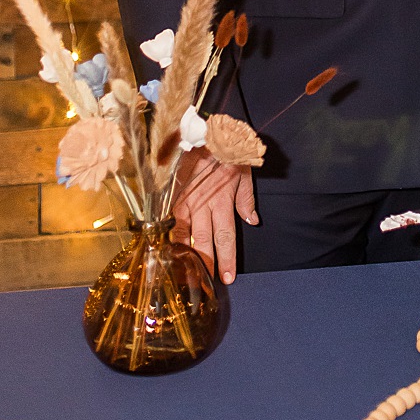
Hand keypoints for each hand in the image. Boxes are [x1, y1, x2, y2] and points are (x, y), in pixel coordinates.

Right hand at [171, 151, 256, 284]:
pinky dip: (169, 239)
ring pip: (184, 237)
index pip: (226, 237)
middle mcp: (203, 207)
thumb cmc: (227, 153)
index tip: (227, 277)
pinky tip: (167, 254)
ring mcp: (185, 204)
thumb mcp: (244, 174)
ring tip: (185, 277)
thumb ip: (246, 200)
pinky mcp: (172, 199)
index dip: (227, 258)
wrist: (203, 134)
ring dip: (186, 257)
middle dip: (207, 265)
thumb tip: (252, 221)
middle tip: (209, 285)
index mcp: (223, 202)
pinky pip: (169, 224)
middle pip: (205, 243)